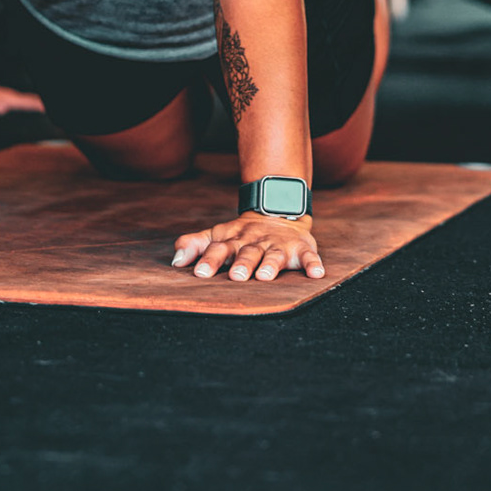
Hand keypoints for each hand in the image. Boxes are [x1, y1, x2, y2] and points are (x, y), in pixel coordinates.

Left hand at [171, 214, 323, 282]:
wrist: (277, 213)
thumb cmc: (241, 234)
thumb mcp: (217, 235)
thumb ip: (195, 245)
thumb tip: (174, 261)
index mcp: (233, 239)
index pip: (219, 248)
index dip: (210, 260)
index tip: (199, 273)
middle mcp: (255, 242)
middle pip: (247, 252)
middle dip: (242, 264)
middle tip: (236, 277)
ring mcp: (279, 245)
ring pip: (274, 255)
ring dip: (271, 265)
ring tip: (266, 276)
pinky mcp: (301, 248)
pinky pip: (309, 256)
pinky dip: (313, 263)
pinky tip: (316, 273)